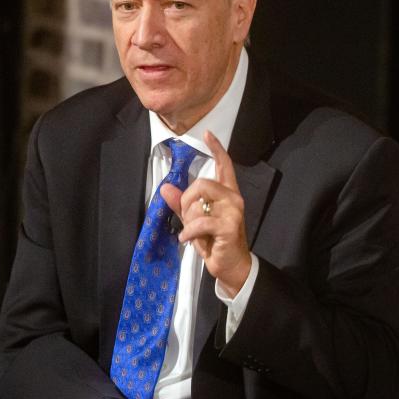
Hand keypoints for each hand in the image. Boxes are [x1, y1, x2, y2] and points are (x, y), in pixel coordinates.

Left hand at [161, 130, 251, 295]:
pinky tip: (188, 240)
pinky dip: (189, 233)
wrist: (232, 265)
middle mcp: (233, 198)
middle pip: (202, 183)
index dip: (216, 148)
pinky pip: (199, 222)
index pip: (224, 165)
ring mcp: (233, 211)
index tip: (207, 133)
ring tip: (193, 234)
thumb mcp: (195, 221)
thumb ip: (181, 204)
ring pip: (198, 203)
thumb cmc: (215, 242)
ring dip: (188, 221)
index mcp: (227, 193)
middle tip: (187, 219)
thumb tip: (165, 188)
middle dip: (186, 201)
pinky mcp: (229, 226)